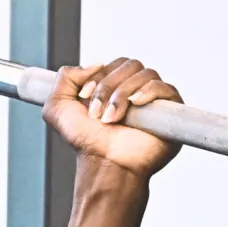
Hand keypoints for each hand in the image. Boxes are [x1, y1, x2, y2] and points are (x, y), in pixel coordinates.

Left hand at [44, 58, 181, 178]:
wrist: (103, 163)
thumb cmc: (86, 142)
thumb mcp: (57, 107)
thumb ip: (65, 77)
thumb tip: (97, 63)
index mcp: (115, 87)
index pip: (114, 64)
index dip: (98, 76)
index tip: (84, 96)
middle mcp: (136, 91)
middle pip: (130, 65)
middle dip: (109, 86)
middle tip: (97, 112)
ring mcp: (154, 101)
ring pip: (145, 74)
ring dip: (122, 94)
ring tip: (111, 118)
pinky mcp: (170, 112)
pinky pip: (165, 88)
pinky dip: (149, 91)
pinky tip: (135, 104)